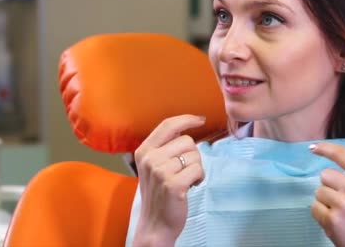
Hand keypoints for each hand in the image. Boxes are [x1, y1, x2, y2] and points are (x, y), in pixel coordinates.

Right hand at [132, 115, 205, 246]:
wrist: (154, 224)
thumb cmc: (159, 193)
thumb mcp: (153, 166)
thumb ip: (165, 147)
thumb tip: (186, 127)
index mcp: (144, 151)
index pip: (168, 125)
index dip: (187, 119)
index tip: (200, 119)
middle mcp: (150, 159)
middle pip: (187, 141)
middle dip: (193, 155)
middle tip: (185, 171)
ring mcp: (160, 171)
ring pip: (195, 155)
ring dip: (196, 168)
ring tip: (186, 180)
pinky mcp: (173, 184)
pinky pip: (198, 169)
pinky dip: (199, 178)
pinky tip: (190, 186)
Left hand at [309, 142, 344, 246]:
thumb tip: (330, 167)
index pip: (344, 155)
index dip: (325, 149)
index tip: (313, 148)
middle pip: (325, 175)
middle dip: (329, 187)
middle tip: (342, 202)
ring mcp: (344, 202)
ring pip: (319, 191)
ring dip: (325, 202)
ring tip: (341, 214)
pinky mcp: (333, 218)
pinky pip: (314, 207)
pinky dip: (320, 215)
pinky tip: (335, 222)